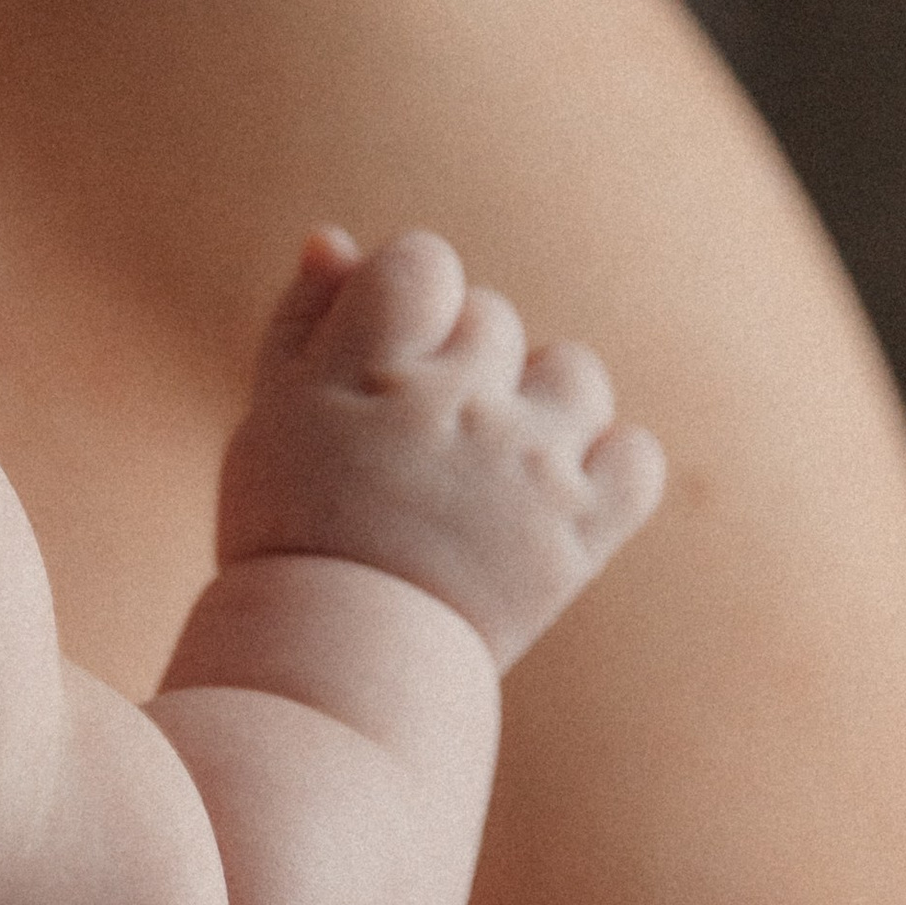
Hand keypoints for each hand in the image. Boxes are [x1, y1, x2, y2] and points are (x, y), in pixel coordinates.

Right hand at [218, 226, 664, 668]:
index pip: (423, 260)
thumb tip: (338, 238)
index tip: (379, 361)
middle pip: (493, 318)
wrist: (336, 666)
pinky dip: (605, 465)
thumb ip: (302, 320)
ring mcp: (531, 468)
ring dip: (538, 401)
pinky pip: (635, 457)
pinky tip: (552, 491)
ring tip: (489, 463)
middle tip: (414, 442)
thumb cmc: (289, 532)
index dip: (405, 300)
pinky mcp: (581, 532)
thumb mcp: (270, 415)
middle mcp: (461, 407)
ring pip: (572, 373)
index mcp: (373, 369)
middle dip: (457, 362)